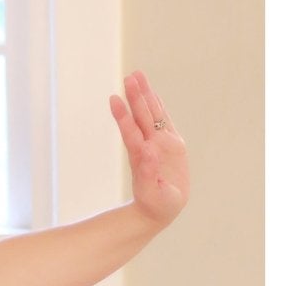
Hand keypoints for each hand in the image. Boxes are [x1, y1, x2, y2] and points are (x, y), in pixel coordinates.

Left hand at [109, 69, 189, 226]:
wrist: (158, 210)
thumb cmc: (156, 206)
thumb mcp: (154, 194)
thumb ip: (149, 174)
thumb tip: (147, 151)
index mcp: (144, 158)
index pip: (131, 133)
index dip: (123, 117)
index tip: (114, 100)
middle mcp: (149, 147)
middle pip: (141, 117)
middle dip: (135, 97)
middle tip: (129, 76)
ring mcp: (159, 143)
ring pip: (151, 115)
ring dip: (144, 96)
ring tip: (136, 75)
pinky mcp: (170, 144)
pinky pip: (164, 120)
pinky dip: (158, 106)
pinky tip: (152, 93)